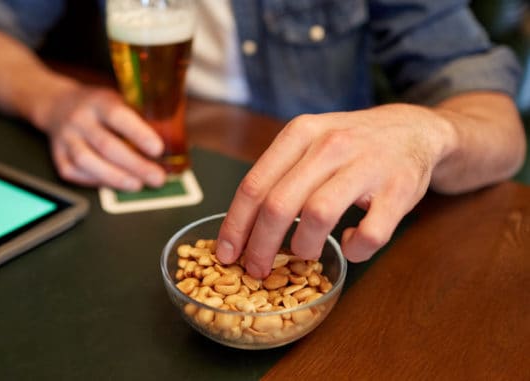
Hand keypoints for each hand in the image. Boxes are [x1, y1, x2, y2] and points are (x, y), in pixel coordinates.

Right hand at [44, 84, 166, 190]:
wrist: (58, 104)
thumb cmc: (98, 106)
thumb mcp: (119, 99)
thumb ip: (139, 116)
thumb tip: (172, 140)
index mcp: (99, 101)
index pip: (119, 116)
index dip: (139, 134)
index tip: (158, 149)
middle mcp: (80, 119)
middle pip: (106, 145)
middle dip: (135, 165)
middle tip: (156, 178)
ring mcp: (66, 138)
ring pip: (88, 161)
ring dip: (115, 177)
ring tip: (136, 185)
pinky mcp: (58, 156)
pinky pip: (75, 172)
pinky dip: (95, 181)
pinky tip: (113, 184)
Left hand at [215, 104, 451, 277]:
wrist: (414, 130)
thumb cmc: (351, 145)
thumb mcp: (310, 142)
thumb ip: (279, 174)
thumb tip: (241, 226)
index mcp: (301, 133)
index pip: (254, 184)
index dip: (235, 225)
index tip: (226, 253)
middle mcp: (330, 144)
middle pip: (279, 204)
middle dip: (261, 246)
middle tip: (256, 268)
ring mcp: (367, 165)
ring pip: (318, 216)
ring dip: (304, 246)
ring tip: (304, 254)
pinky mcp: (399, 190)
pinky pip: (369, 234)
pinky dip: (355, 249)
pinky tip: (350, 243)